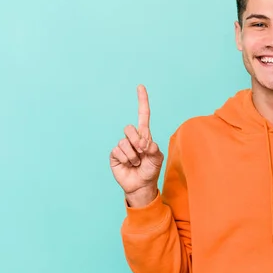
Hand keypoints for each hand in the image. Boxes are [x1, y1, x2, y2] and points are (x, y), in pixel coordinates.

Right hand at [110, 85, 163, 205]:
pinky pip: (118, 150)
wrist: (141, 185)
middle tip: (142, 152)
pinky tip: (128, 164)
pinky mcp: (114, 154)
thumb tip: (143, 142)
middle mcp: (132, 138)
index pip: (143, 115)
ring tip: (136, 162)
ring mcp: (122, 145)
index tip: (140, 87)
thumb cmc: (151, 170)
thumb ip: (153, 148)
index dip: (142, 101)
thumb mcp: (157, 158)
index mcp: (145, 135)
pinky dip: (126, 159)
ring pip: (124, 141)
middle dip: (138, 141)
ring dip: (133, 155)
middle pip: (130, 128)